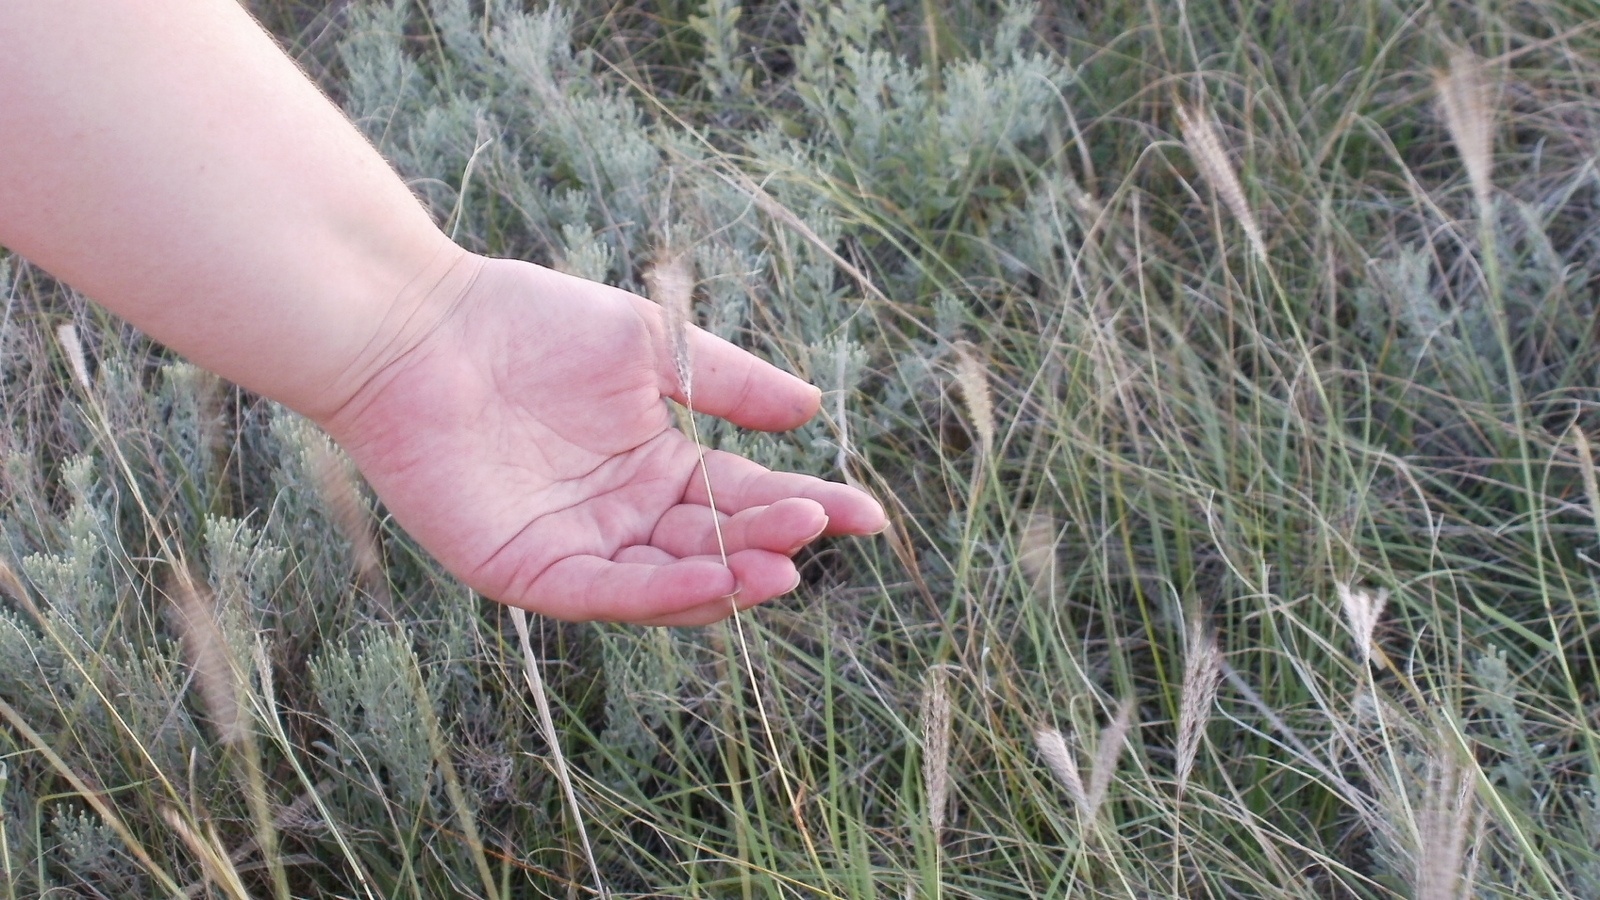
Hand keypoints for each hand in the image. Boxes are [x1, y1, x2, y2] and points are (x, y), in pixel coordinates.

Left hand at [321, 255, 885, 625]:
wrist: (418, 328)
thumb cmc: (528, 323)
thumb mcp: (649, 345)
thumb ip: (728, 383)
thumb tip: (811, 411)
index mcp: (654, 465)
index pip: (743, 496)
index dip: (804, 504)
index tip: (866, 511)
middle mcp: (623, 516)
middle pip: (715, 543)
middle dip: (771, 540)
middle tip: (819, 525)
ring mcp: (577, 549)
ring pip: (669, 583)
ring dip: (729, 578)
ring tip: (784, 565)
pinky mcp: (526, 571)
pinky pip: (606, 593)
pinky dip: (664, 591)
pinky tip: (716, 578)